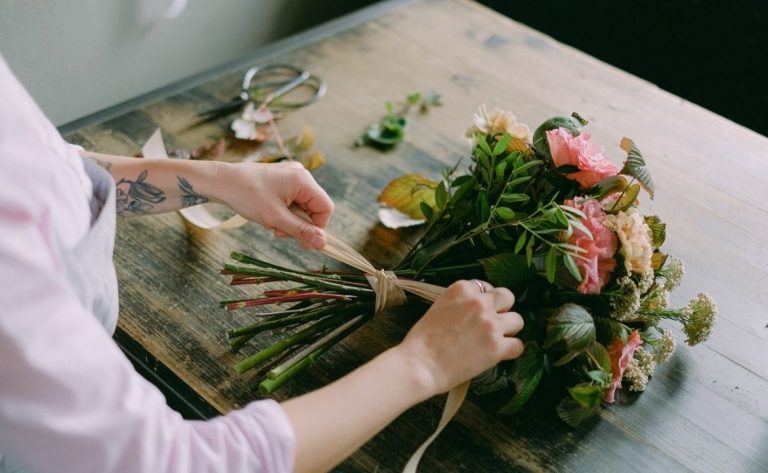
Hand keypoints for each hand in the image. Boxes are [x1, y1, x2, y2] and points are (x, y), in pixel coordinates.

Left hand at [216, 161, 333, 248]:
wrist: (222, 181)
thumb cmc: (247, 196)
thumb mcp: (276, 218)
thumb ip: (301, 231)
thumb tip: (323, 243)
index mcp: (303, 180)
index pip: (325, 208)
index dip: (317, 228)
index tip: (302, 242)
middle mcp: (301, 174)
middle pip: (313, 207)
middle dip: (299, 224)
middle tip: (280, 233)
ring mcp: (291, 175)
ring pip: (302, 206)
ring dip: (289, 220)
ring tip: (271, 224)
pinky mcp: (282, 179)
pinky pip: (292, 200)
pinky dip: (284, 212)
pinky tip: (269, 215)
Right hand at [395, 280, 523, 396]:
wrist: (420, 364)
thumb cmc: (422, 341)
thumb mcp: (438, 308)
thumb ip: (459, 304)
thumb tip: (472, 312)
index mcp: (462, 289)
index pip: (485, 287)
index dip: (484, 301)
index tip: (479, 312)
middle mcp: (479, 302)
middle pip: (506, 297)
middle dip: (502, 310)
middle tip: (492, 323)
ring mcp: (490, 324)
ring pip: (517, 320)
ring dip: (508, 330)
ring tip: (495, 340)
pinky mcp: (497, 347)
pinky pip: (518, 345)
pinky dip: (510, 351)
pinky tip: (499, 355)